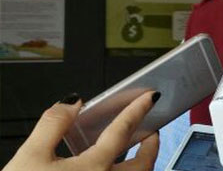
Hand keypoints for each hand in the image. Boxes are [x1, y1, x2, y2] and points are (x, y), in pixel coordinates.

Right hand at [2, 91, 158, 170]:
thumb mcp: (30, 155)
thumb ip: (54, 124)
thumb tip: (71, 103)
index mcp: (94, 168)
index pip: (124, 130)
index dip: (138, 110)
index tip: (150, 98)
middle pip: (143, 165)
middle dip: (152, 146)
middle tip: (152, 131)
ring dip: (141, 166)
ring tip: (137, 154)